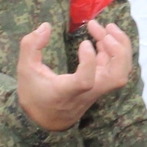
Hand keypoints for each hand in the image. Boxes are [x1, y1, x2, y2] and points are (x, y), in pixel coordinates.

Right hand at [17, 19, 132, 131]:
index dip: (89, 61)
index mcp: (67, 91)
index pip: (86, 81)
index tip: (84, 43)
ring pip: (120, 73)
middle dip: (118, 50)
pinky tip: (104, 37)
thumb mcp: (25, 69)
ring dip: (120, 48)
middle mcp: (88, 92)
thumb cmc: (34, 94)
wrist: (46, 119)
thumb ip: (30, 46)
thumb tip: (46, 26)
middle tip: (104, 28)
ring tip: (108, 28)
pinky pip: (116, 69)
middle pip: (116, 77)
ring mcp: (97, 90)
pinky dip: (116, 51)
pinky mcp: (100, 85)